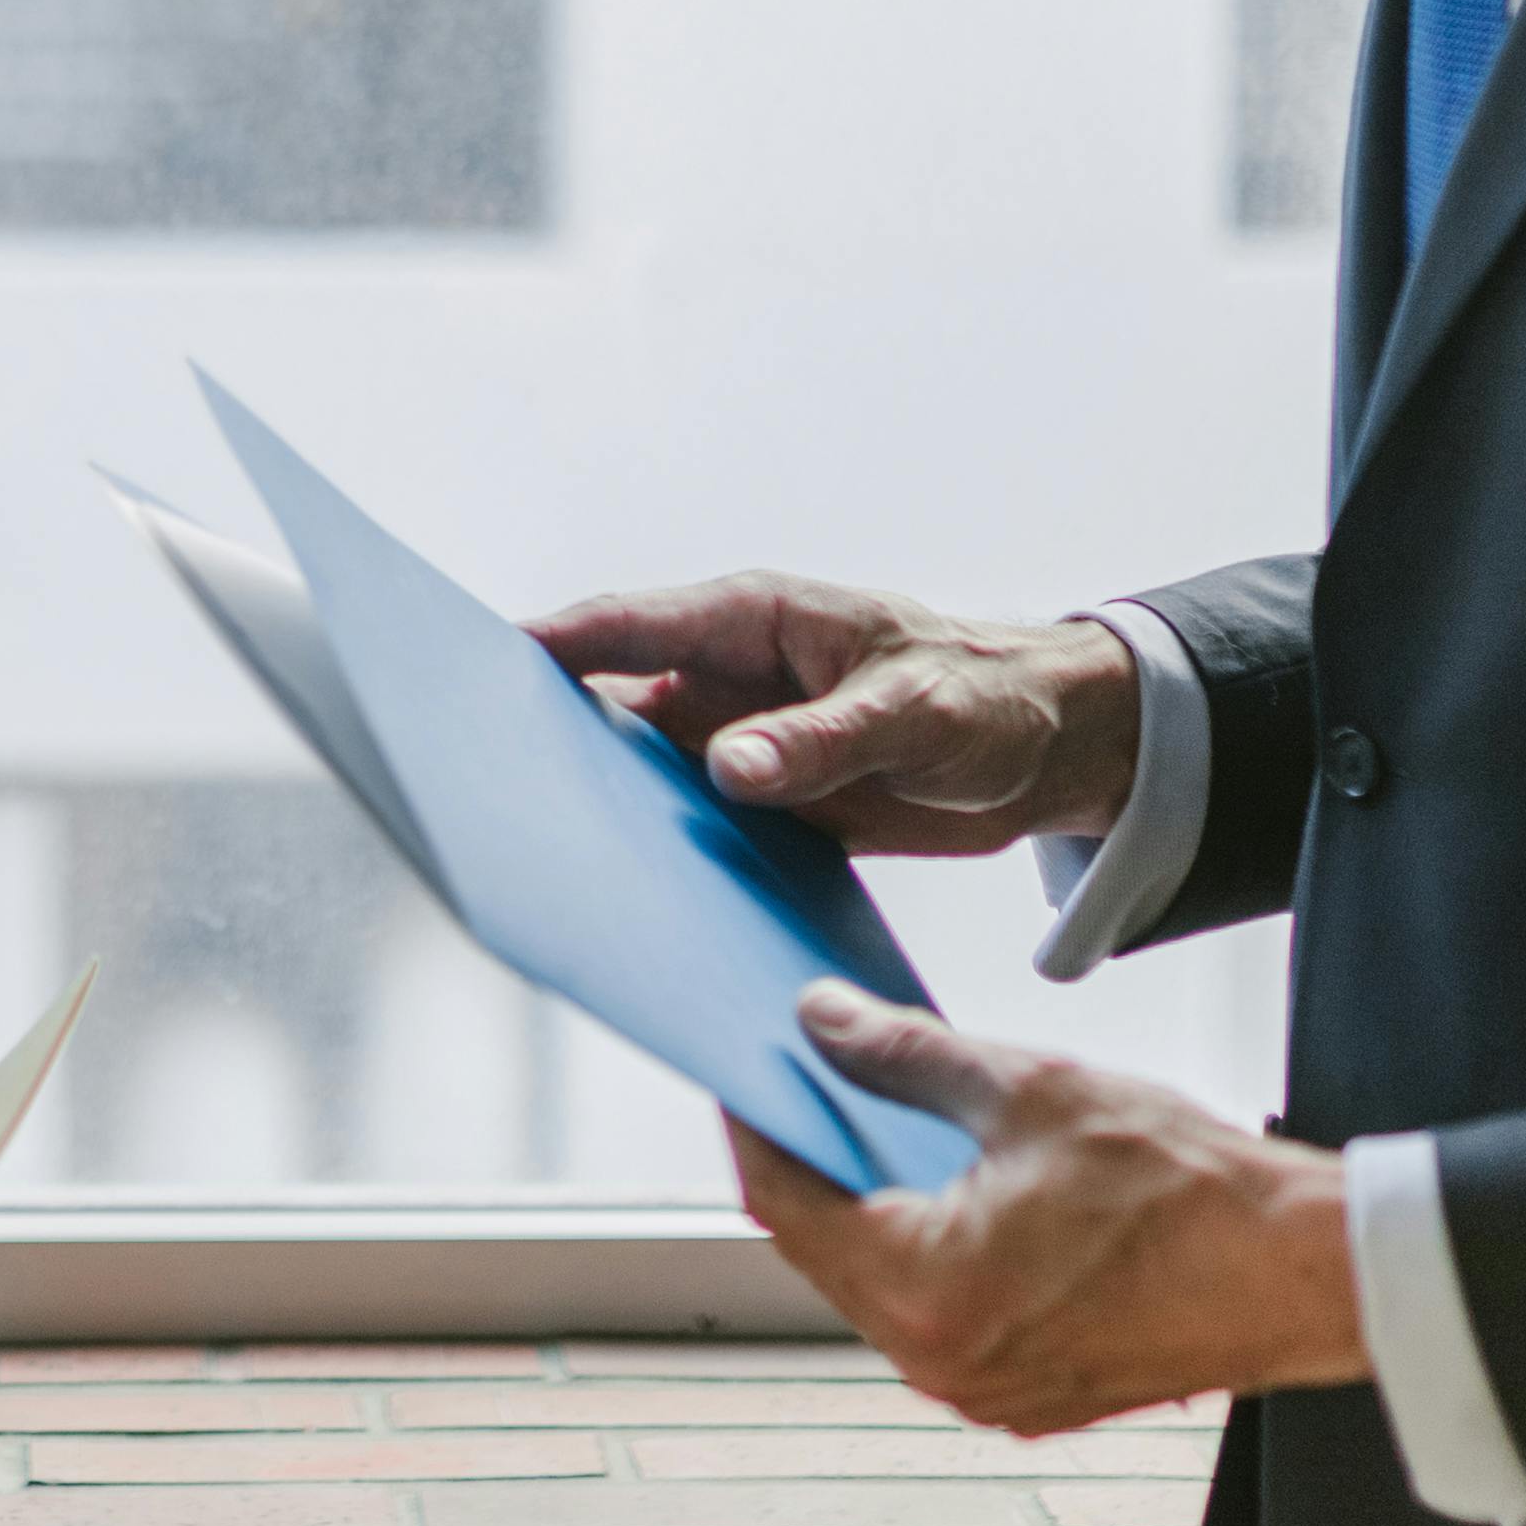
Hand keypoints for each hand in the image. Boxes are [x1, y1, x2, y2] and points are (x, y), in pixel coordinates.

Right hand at [528, 573, 1146, 860]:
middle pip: (607, 702)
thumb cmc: (989, 697)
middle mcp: (727, 678)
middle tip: (483, 784)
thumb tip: (727, 768)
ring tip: (539, 859)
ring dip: (597, 811)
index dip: (549, 643)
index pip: (629, 623)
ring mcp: (735, 742)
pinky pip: (685, 830)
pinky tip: (627, 904)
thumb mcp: (917, 714)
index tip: (478, 670)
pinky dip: (655, 859)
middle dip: (546, 737)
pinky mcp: (757, 804)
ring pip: (636, 774)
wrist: (1047, 753)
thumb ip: (824, 742)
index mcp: (753, 621)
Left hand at [731, 984, 1365, 1435]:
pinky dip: (929, 1254)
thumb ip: (905, 1053)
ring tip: (876, 1126)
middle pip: (826, 1254)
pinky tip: (951, 1190)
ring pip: (883, 1290)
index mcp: (924, 1294)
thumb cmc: (1190, 1189)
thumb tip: (820, 1021)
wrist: (1308, 1274)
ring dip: (871, 1212)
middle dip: (812, 1166)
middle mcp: (941, 1364)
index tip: (743, 1072)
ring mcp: (986, 1393)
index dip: (757, 1128)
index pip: (786, 1206)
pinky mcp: (1031, 1398)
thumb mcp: (1030, 1089)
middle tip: (806, 1085)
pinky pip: (943, 1319)